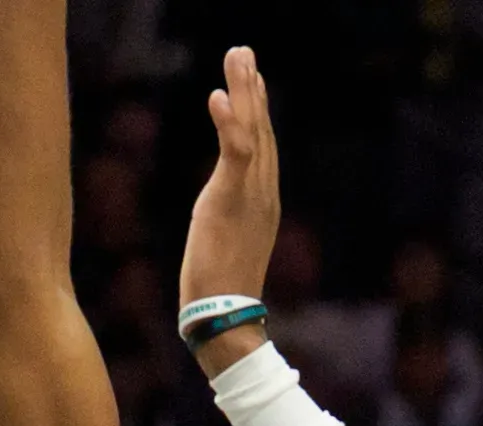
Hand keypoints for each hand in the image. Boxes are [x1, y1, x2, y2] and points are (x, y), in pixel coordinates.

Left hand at [179, 48, 280, 334]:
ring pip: (252, 132)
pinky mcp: (230, 201)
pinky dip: (229, 123)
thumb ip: (228, 218)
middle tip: (243, 52)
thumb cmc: (219, 288)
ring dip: (244, 91)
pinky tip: (218, 96)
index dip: (256, 109)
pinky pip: (235, 153)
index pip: (262, 145)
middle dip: (252, 88)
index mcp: (262, 200)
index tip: (251, 78)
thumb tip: (222, 212)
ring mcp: (251, 195)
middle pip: (261, 129)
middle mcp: (263, 191)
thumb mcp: (225, 242)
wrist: (226, 316)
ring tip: (237, 57)